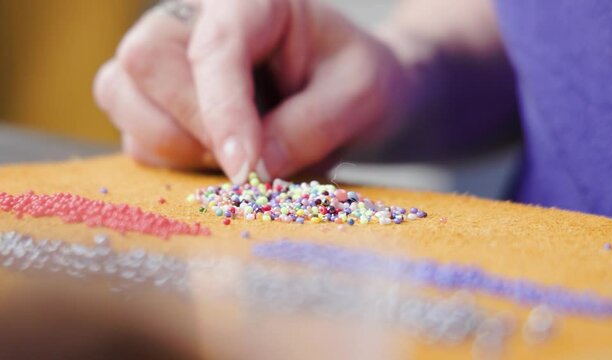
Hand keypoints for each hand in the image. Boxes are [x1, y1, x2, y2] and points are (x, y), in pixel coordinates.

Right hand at [94, 0, 409, 181]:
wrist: (344, 91)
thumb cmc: (353, 80)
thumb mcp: (359, 96)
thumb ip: (311, 127)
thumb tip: (252, 171)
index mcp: (253, 1)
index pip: (217, 46)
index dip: (223, 110)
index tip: (244, 171)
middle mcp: (196, 18)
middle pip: (145, 62)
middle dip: (195, 128)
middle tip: (251, 161)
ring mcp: (168, 56)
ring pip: (121, 96)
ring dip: (176, 146)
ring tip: (239, 156)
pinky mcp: (155, 97)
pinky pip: (135, 133)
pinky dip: (172, 160)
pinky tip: (218, 157)